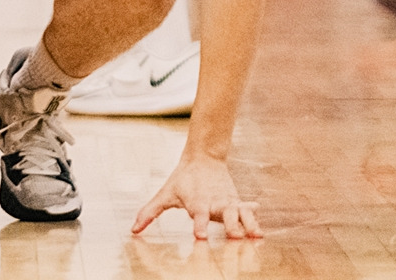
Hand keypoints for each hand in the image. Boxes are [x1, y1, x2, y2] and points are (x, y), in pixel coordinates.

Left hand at [132, 153, 260, 239]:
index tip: (201, 236)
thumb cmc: (182, 180)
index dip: (199, 225)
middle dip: (231, 226)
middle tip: (235, 237)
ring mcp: (228, 202)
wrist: (203, 158)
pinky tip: (262, 229)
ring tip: (256, 235)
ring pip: (241, 213)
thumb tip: (133, 229)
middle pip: (225, 215)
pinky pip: (248, 210)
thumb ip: (149, 212)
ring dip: (248, 223)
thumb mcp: (164, 194)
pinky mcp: (237, 202)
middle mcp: (215, 203)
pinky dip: (255, 217)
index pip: (198, 215)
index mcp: (197, 202)